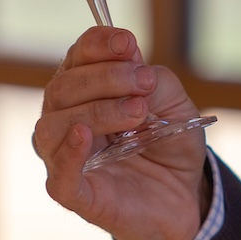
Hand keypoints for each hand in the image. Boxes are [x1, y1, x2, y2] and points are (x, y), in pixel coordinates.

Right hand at [34, 26, 209, 239]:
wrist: (186, 197)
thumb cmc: (170, 145)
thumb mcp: (174, 102)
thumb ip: (151, 78)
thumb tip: (128, 57)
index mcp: (85, 92)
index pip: (76, 58)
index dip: (97, 44)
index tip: (127, 42)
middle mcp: (66, 121)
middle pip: (62, 88)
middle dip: (105, 77)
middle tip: (144, 82)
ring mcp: (66, 159)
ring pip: (53, 126)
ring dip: (96, 110)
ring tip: (137, 112)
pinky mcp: (75, 195)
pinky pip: (58, 175)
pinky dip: (67, 153)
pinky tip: (85, 134)